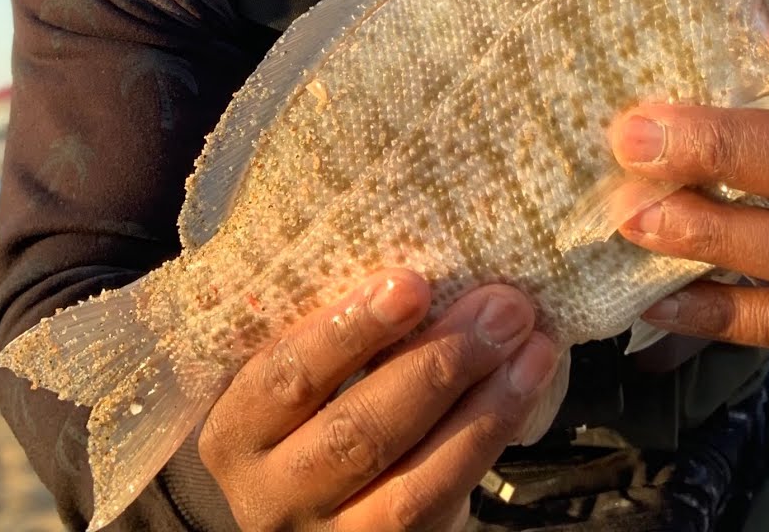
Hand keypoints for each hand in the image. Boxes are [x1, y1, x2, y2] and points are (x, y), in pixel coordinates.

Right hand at [198, 270, 559, 530]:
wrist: (327, 502)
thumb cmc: (317, 410)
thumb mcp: (305, 378)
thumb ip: (342, 336)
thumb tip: (431, 267)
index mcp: (237, 429)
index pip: (283, 376)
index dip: (348, 331)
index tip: (411, 282)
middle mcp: (271, 493)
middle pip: (355, 432)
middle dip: (437, 364)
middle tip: (500, 306)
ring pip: (410, 482)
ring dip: (483, 406)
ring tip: (531, 344)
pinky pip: (444, 501)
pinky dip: (491, 438)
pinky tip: (527, 385)